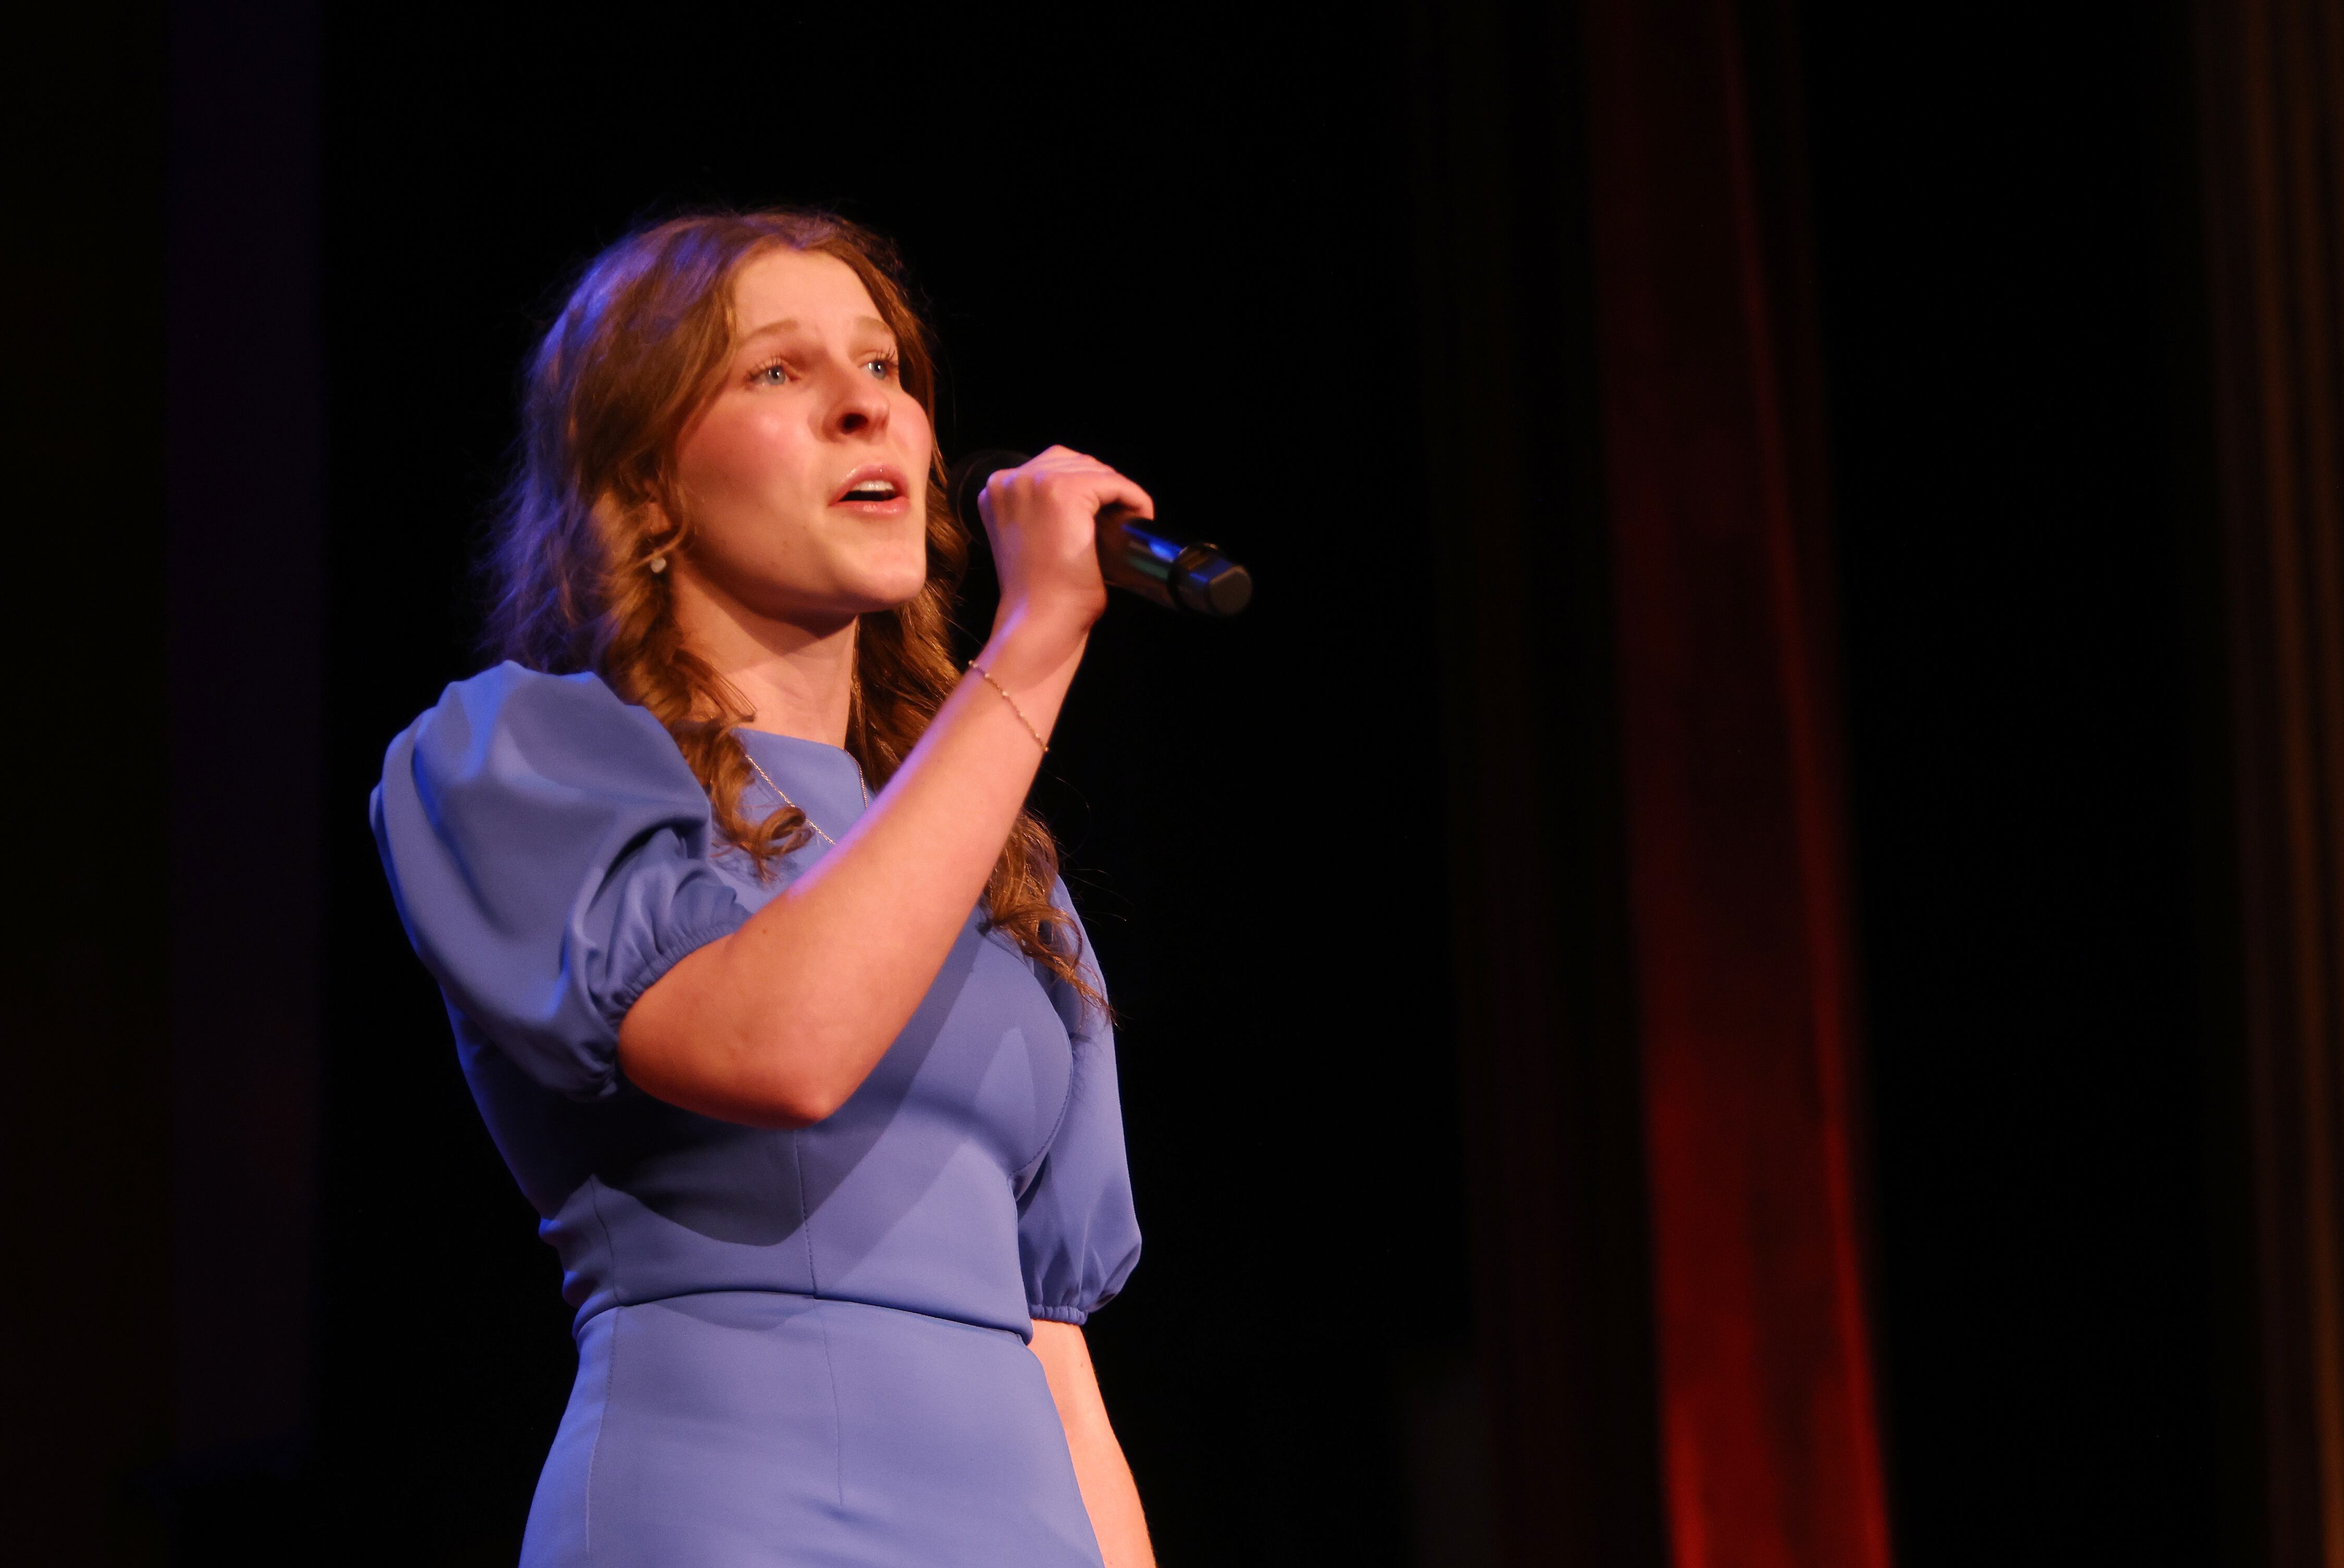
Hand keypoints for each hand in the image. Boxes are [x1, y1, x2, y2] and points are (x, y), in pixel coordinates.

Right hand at [976, 447, 1152, 651]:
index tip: (1102, 512)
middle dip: (1100, 486)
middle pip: (1072, 462)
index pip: (1050, 467)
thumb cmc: (1039, 594)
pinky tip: (1139, 517)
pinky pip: (1115, 483)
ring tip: (1128, 519)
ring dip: (1117, 492)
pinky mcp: (1065, 492)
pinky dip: (1133, 498)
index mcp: (996, 491)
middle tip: (1119, 516)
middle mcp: (1009, 481)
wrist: (1039, 620)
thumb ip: (1042, 513)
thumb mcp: (1030, 541)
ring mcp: (1034, 483)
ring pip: (1095, 470)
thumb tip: (1085, 501)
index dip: (1083, 486)